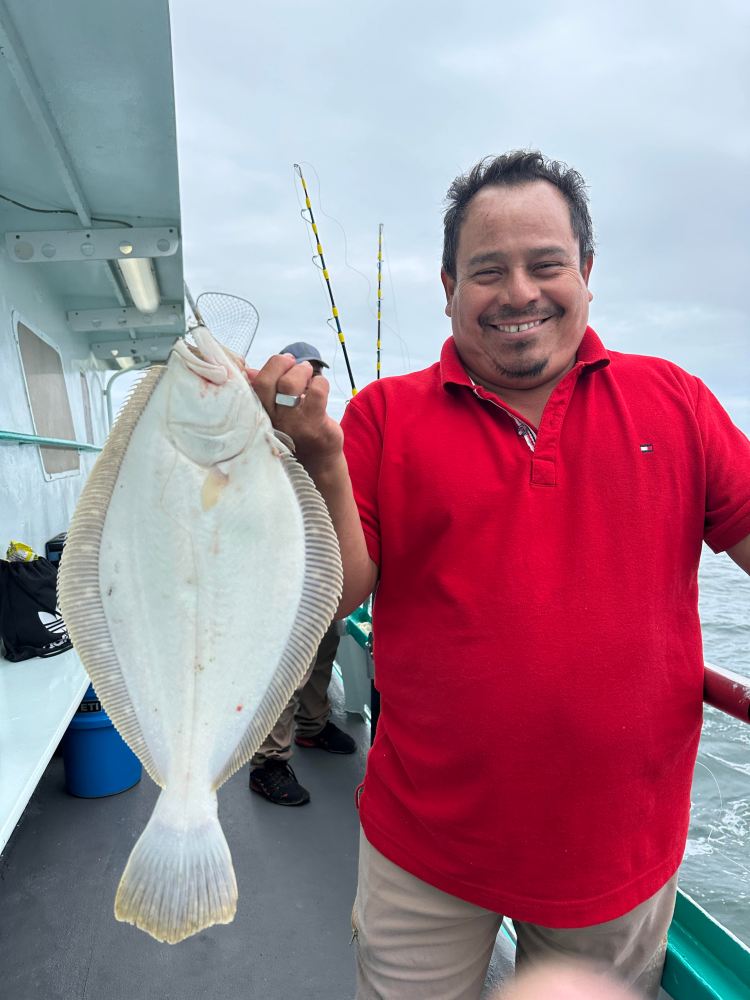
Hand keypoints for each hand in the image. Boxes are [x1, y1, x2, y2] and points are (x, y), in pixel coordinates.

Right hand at [246, 354, 343, 471]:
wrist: (317, 460)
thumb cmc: (294, 429)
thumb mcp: (274, 412)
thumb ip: (263, 392)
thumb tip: (248, 371)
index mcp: (259, 413)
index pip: (252, 384)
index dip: (269, 366)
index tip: (283, 361)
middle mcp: (270, 420)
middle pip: (264, 382)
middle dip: (280, 363)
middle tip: (294, 362)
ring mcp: (291, 424)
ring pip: (289, 384)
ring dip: (301, 370)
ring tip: (308, 372)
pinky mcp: (313, 425)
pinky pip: (316, 392)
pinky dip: (320, 382)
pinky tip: (320, 386)